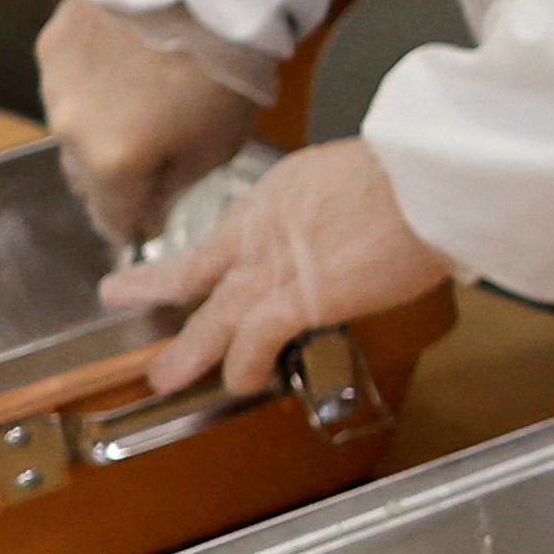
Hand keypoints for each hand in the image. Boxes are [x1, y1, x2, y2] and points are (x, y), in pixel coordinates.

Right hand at [34, 0, 270, 243]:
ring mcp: (54, 83)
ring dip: (101, 126)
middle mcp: (70, 129)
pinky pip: (69, 82)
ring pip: (74, 127)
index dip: (137, 224)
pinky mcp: (52, 41)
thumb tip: (150, 207)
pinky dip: (93, 83)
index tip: (152, 219)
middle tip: (154, 156)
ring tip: (143, 99)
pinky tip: (127, 63)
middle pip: (86, 175)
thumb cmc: (226, 63)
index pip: (113, 220)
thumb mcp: (220, 143)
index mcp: (113, 163)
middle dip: (117, 176)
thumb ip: (174, 185)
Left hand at [98, 136, 447, 403]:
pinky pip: (255, 342)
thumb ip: (349, 204)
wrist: (429, 180)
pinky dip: (245, 365)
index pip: (234, 229)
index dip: (213, 251)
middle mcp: (265, 226)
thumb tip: (370, 222)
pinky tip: (241, 382)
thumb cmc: (422, 171)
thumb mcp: (366, 171)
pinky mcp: (298, 299)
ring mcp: (276, 264)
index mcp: (281, 191)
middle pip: (198, 265)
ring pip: (214, 315)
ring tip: (164, 375)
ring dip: (189, 350)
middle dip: (156, 286)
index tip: (198, 261)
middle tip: (123, 296)